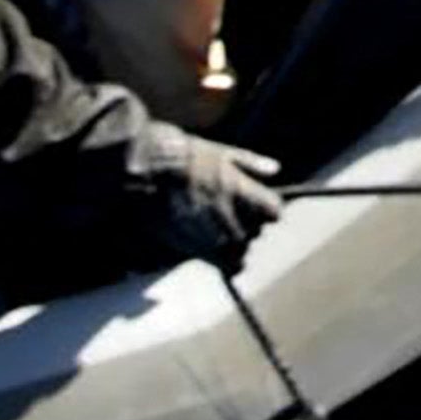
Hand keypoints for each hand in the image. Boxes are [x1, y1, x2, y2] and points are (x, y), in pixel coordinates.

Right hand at [159, 134, 285, 261]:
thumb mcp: (222, 153)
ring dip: (234, 242)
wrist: (146, 176)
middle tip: (225, 210)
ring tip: (213, 226)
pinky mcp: (199, 252)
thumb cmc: (184, 159)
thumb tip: (274, 169)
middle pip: (256, 232)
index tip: (254, 202)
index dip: (265, 207)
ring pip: (241, 250)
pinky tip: (211, 246)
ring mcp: (217, 240)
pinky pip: (226, 266)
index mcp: (246, 195)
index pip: (275, 212)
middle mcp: (236, 220)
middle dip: (246, 224)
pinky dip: (224, 260)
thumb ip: (251, 163)